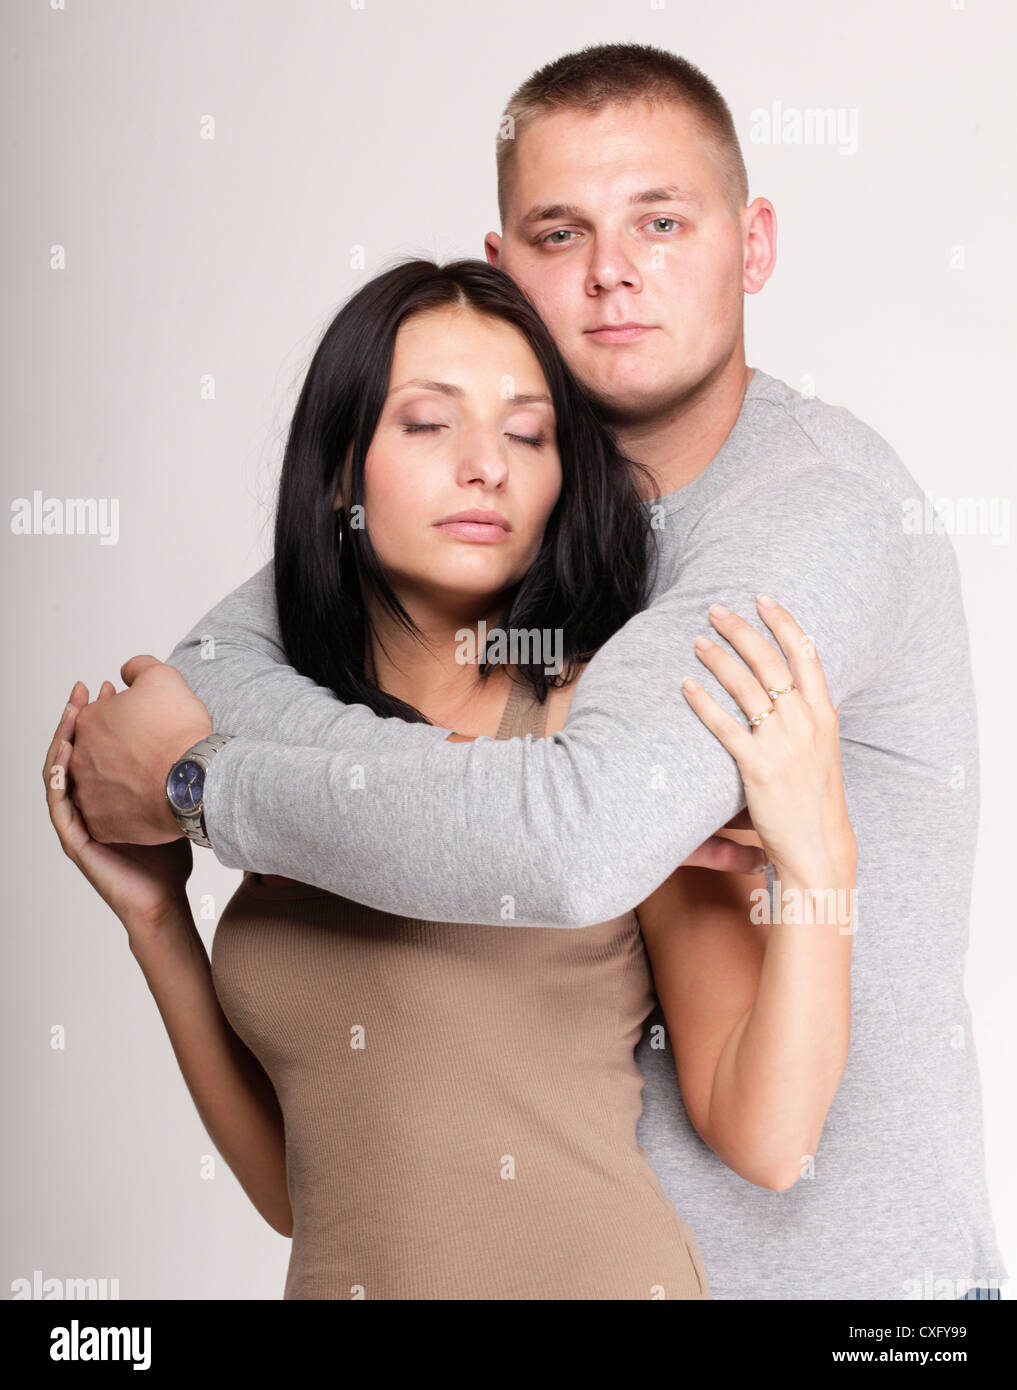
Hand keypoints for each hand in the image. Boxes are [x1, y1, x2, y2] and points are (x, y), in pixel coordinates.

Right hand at [44, 681, 194, 931]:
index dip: (101, 715)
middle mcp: (88, 803)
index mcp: (108, 792)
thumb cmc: (168, 852)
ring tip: (72, 715)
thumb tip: (189, 731)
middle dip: (78, 718)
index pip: (98, 745)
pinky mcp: (76, 840)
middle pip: (74, 751)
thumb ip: (171, 768)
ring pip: (59, 774)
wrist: (164, 897)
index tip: (110, 686)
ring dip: (62, 742)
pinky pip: (59, 805)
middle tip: (85, 689)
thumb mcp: (171, 798)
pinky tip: (63, 758)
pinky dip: (57, 780)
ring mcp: (78, 822)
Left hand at [68, 655, 212, 844]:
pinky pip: (108, 817)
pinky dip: (123, 810)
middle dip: (117, 749)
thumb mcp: (161, 677)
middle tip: (145, 750)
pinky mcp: (102, 824)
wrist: (195, 778)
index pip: (98, 718)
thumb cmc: (178, 731)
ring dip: (119, 779)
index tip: (140, 722)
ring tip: (148, 776)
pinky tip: (143, 801)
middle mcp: (80, 760)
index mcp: (88, 724)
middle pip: (96, 752)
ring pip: (100, 785)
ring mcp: (88, 795)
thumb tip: (126, 672)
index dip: (120, 716)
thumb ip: (138, 668)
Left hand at [681, 597, 856, 883]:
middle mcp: (807, 723)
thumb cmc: (816, 801)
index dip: (783, 621)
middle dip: (741, 630)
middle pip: (770, 661)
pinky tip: (686, 687)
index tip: (763, 599)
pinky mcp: (759, 768)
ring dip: (718, 658)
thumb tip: (802, 694)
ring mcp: (783, 744)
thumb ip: (813, 720)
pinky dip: (704, 702)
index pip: (806, 654)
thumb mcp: (825, 753)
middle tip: (716, 610)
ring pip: (746, 686)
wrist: (819, 848)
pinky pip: (726, 726)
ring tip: (698, 642)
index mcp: (825, 715)